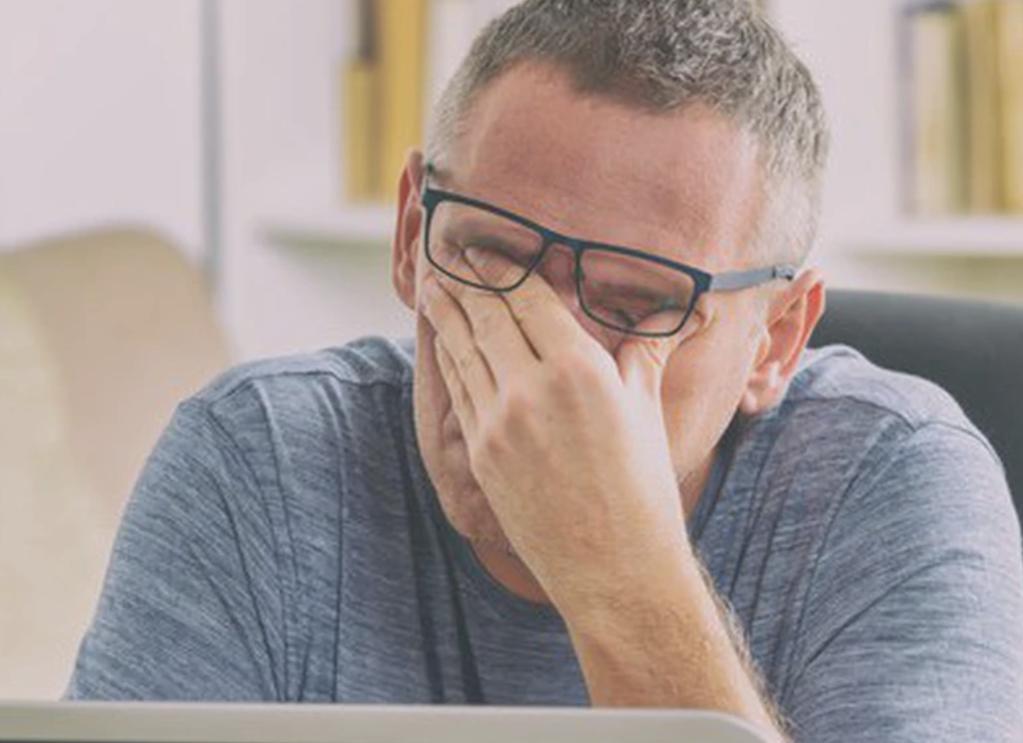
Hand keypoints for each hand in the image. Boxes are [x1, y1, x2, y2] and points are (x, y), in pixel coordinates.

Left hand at [419, 249, 692, 613]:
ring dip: (445, 314)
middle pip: (488, 316)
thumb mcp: (645, 408)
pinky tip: (442, 344)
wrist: (614, 566)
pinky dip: (448, 360)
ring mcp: (499, 422)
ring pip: (463, 350)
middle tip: (448, 254)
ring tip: (431, 288)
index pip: (528, 299)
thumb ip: (648, 349)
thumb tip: (686, 309)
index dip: (501, 268)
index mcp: (580, 369)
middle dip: (466, 281)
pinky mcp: (480, 453)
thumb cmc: (641, 487)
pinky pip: (459, 391)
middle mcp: (533, 388)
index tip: (484, 248)